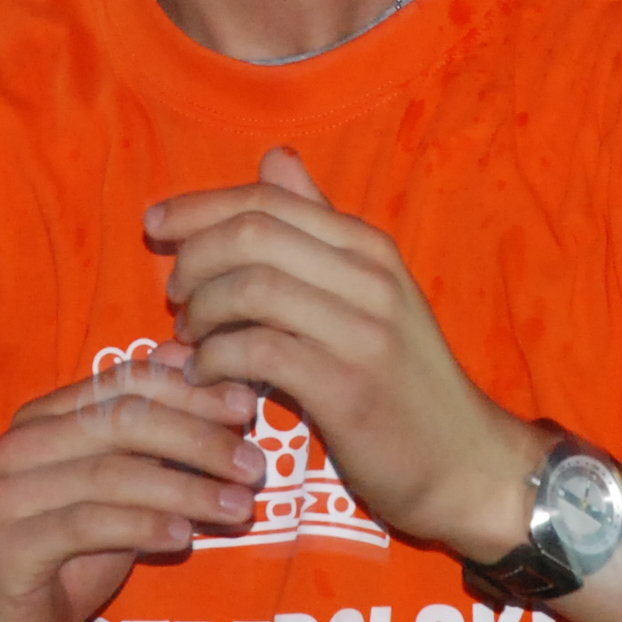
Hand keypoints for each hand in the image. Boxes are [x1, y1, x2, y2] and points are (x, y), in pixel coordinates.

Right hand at [0, 351, 266, 621]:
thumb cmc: (66, 556)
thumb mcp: (117, 490)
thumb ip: (150, 439)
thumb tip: (198, 371)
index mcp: (45, 418)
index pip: (123, 381)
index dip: (190, 389)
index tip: (247, 407)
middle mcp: (20, 444)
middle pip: (123, 421)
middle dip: (198, 437)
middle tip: (255, 465)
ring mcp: (8, 493)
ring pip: (113, 473)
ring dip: (186, 487)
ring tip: (240, 506)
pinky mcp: (11, 547)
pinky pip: (89, 524)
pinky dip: (144, 525)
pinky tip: (186, 536)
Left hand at [153, 149, 535, 559]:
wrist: (465, 463)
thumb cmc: (404, 381)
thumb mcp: (370, 292)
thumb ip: (318, 227)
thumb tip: (274, 157)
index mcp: (369, 247)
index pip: (270, 199)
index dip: (200, 206)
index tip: (155, 224)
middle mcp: (370, 278)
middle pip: (253, 235)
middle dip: (193, 258)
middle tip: (175, 295)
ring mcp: (362, 332)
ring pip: (250, 288)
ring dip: (201, 312)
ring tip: (191, 338)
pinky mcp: (347, 388)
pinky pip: (259, 352)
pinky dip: (215, 359)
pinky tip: (206, 375)